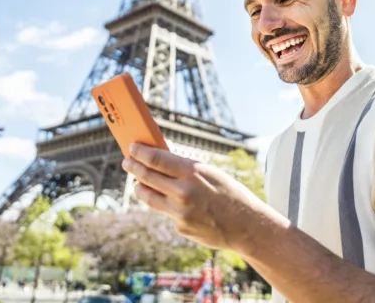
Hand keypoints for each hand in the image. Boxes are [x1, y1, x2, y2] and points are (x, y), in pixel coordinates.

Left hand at [122, 143, 270, 252]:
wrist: (246, 225)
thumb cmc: (231, 194)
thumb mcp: (210, 173)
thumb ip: (186, 169)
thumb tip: (161, 162)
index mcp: (192, 172)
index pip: (156, 158)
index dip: (140, 152)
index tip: (132, 148)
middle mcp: (183, 191)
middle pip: (147, 176)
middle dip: (134, 167)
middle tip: (127, 162)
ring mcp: (180, 212)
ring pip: (149, 197)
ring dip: (140, 188)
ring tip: (137, 183)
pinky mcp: (180, 227)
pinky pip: (167, 213)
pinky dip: (168, 206)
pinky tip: (174, 204)